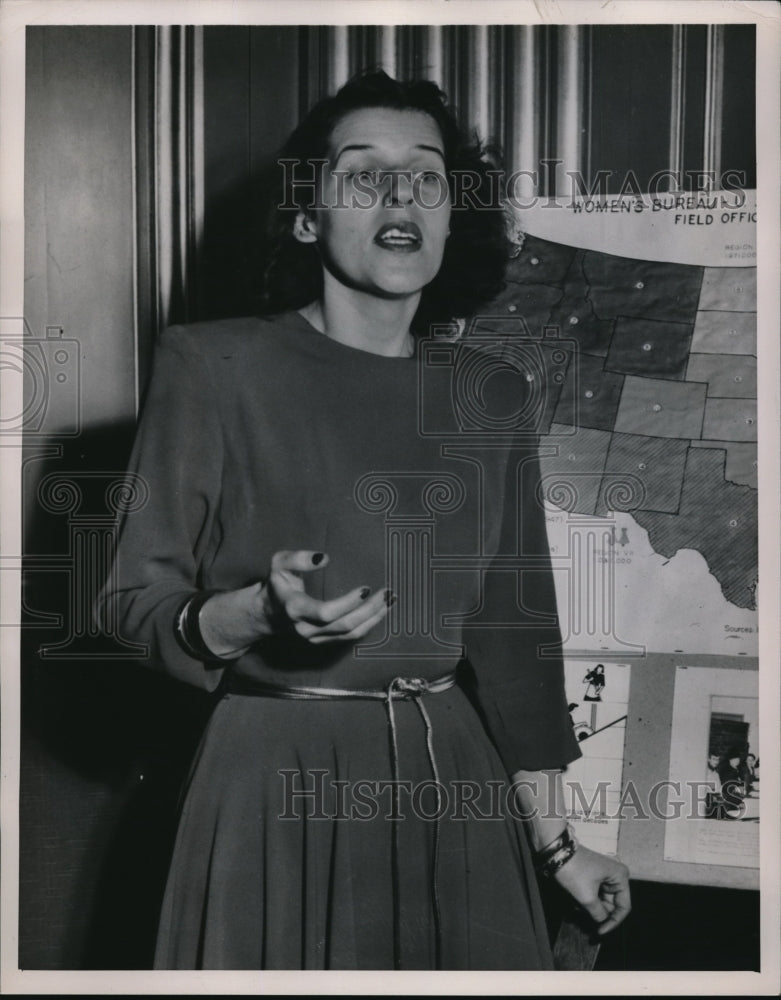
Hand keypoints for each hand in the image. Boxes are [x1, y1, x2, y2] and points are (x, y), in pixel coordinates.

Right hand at [260, 549, 390, 644]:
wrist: (268, 613)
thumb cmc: (277, 584)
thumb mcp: (279, 564)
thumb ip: (298, 558)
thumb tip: (324, 558)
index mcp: (295, 608)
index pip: (326, 612)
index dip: (348, 603)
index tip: (365, 588)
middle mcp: (306, 628)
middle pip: (344, 625)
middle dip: (370, 610)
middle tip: (388, 592)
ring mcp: (315, 638)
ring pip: (350, 634)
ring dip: (374, 618)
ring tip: (390, 601)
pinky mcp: (324, 642)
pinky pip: (350, 637)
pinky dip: (369, 625)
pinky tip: (381, 611)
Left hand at [551, 844, 630, 935]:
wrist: (556, 852)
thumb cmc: (573, 869)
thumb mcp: (587, 897)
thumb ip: (598, 914)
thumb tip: (602, 922)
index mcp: (620, 877)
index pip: (624, 907)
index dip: (613, 922)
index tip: (600, 931)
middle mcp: (616, 875)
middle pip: (612, 904)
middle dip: (598, 912)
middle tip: (584, 916)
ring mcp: (604, 875)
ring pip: (601, 901)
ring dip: (590, 907)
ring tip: (576, 905)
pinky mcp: (594, 876)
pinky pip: (594, 894)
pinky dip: (586, 900)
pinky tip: (575, 901)